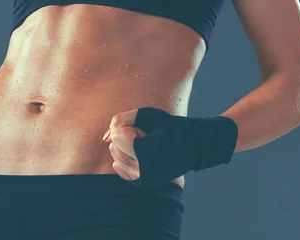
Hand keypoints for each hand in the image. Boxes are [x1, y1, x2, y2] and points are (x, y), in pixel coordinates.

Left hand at [103, 107, 237, 190]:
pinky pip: (120, 170)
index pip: (118, 138)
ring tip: (146, 147)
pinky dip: (125, 160)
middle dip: (126, 139)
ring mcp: (144, 180)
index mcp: (148, 154)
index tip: (145, 131)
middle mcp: (144, 171)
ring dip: (126, 149)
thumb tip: (106, 134)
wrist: (194, 148)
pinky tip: (139, 155)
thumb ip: (124, 118)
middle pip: (115, 148)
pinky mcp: (143, 184)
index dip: (130, 129)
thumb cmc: (172, 128)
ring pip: (116, 159)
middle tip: (146, 138)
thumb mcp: (149, 115)